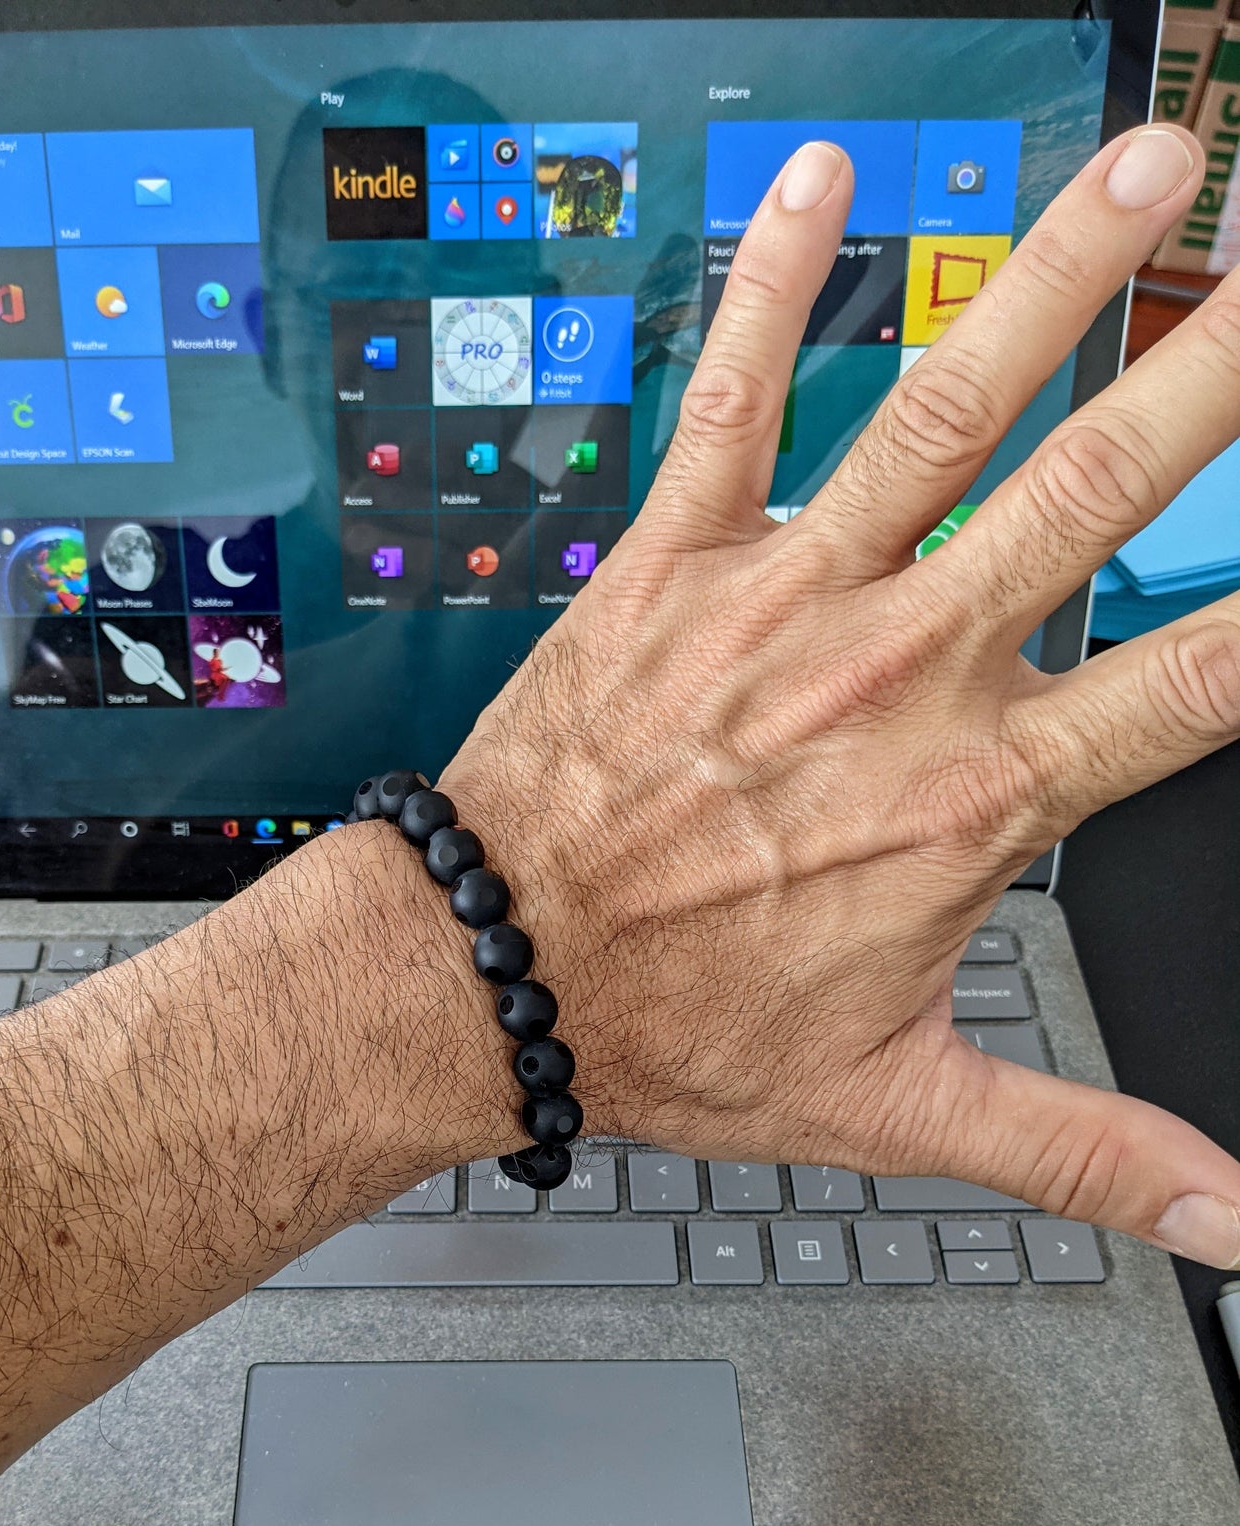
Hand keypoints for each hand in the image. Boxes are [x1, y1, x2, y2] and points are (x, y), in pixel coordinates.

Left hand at [441, 125, 1239, 1269]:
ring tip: (1159, 171)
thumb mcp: (899, 1103)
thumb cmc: (676, 1029)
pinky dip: (771, 283)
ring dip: (1059, 280)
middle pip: (1098, 497)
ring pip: (944, 413)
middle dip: (1219, 376)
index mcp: (971, 799)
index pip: (1196, 677)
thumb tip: (1232, 1221)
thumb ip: (1085, 1149)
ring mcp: (783, 601)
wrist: (491, 978)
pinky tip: (821, 179)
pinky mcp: (674, 563)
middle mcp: (895, 674)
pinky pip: (733, 398)